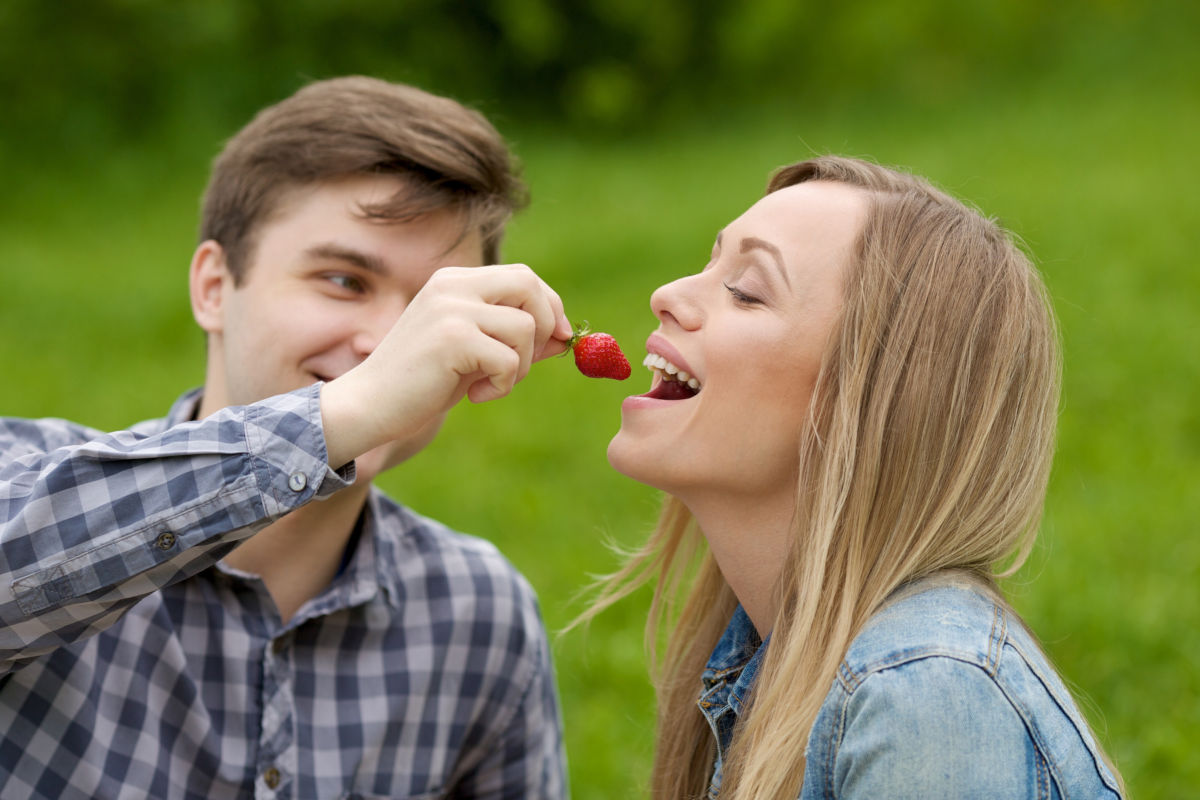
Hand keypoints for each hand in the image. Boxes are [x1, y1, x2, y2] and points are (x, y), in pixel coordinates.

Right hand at [320, 264, 570, 466]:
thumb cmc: (423, 383)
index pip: (522, 276)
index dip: (550, 305)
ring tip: (491, 383)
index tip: (559, 336)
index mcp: (454, 282)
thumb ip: (515, 340)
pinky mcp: (452, 338)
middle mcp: (452, 286)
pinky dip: (504, 384)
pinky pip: (509, 359)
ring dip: (521, 365)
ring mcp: (451, 309)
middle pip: (528, 285)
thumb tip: (565, 336)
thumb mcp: (475, 355)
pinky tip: (476, 395)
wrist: (369, 405)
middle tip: (529, 360)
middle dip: (547, 323)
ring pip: (525, 327)